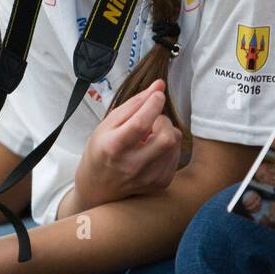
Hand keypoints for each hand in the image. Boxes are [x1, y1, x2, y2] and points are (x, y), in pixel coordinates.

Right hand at [76, 79, 180, 209]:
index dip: (154, 104)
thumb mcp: (108, 124)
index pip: (141, 123)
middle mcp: (131, 165)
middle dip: (163, 120)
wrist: (98, 188)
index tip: (157, 95)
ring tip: (150, 136)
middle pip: (166, 136)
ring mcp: (147, 177)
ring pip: (174, 144)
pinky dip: (169, 146)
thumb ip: (134, 104)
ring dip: (167, 132)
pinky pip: (176, 156)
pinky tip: (154, 149)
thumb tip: (158, 85)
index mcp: (114, 147)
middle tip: (151, 121)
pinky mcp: (159, 183)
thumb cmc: (101, 150)